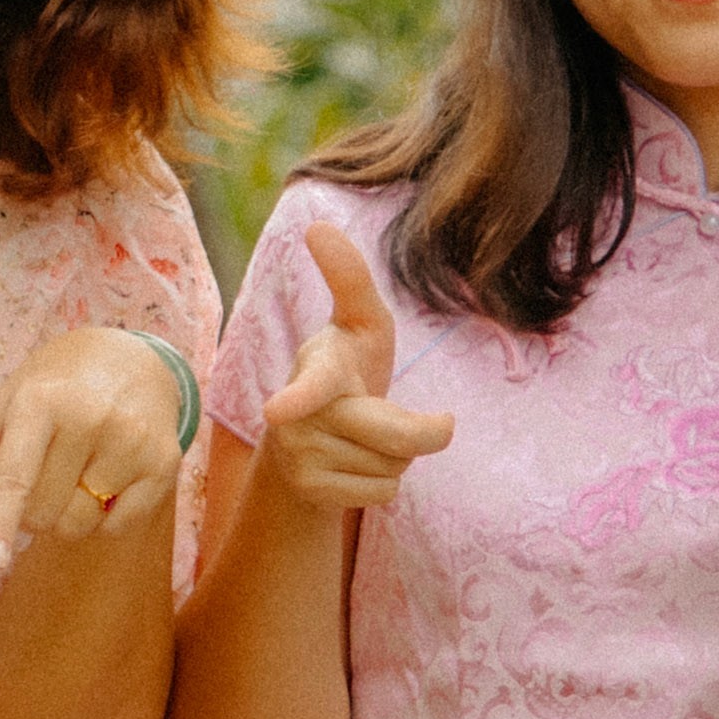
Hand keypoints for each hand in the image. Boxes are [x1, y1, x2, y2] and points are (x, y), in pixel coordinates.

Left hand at [0, 325, 195, 574]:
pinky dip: (104, 519)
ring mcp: (132, 440)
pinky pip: (117, 528)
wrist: (132, 360)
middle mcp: (89, 417)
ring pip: (78, 526)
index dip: (0, 519)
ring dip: (68, 515)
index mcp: (39, 401)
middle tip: (46, 467)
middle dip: (32, 509)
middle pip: (41, 514)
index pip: (15, 475)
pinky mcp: (165, 462)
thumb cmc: (51, 393)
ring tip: (78, 470)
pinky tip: (109, 478)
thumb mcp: (0, 422)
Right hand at [248, 235, 452, 516]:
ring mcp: (298, 457)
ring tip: (367, 439)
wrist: (306, 441)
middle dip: (427, 431)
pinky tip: (357, 466)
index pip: (312, 383)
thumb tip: (317, 225)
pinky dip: (383, 482)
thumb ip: (350, 278)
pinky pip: (383, 493)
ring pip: (394, 467)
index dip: (299, 397)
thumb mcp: (361, 322)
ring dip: (397, 456)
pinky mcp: (308, 493)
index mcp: (317, 368)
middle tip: (440, 422)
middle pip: (398, 437)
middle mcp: (296, 415)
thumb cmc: (348, 368)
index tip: (278, 410)